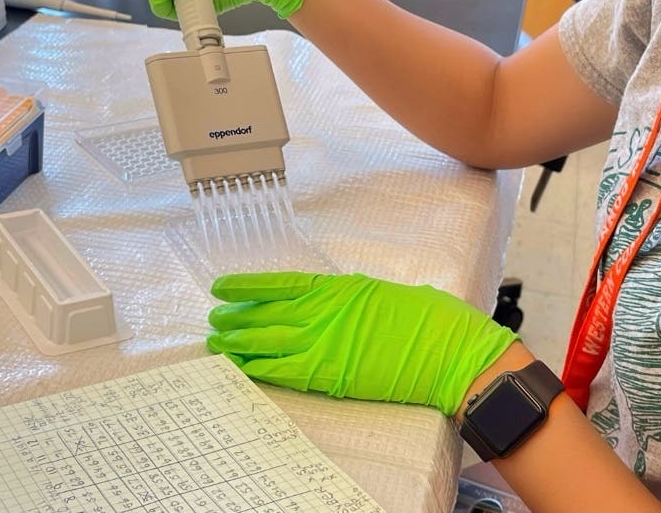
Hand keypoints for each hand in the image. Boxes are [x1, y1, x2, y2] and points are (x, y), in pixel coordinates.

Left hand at [207, 271, 516, 415]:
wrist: (446, 349)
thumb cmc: (422, 317)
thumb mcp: (374, 291)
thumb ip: (341, 296)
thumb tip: (323, 301)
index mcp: (332, 288)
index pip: (274, 284)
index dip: (243, 287)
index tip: (220, 287)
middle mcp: (321, 314)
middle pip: (263, 316)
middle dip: (234, 319)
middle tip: (213, 321)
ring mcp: (323, 346)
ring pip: (265, 345)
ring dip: (237, 345)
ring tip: (216, 344)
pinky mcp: (330, 376)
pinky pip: (284, 373)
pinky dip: (258, 370)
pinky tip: (241, 369)